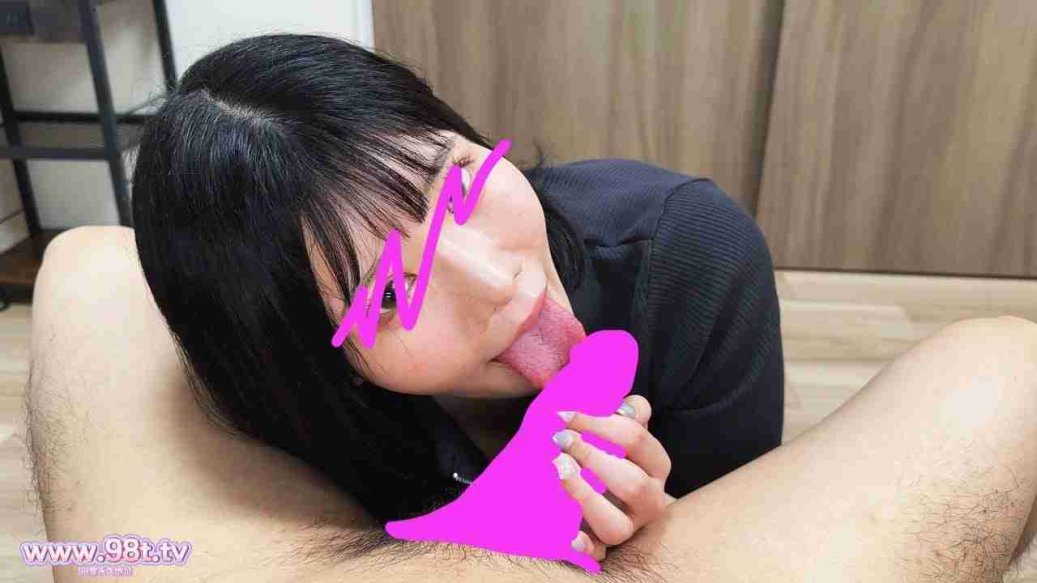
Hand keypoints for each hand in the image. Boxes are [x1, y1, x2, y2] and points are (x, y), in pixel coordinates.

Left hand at [552, 395, 675, 560]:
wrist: (608, 491)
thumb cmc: (614, 452)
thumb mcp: (625, 428)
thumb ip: (631, 411)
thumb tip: (625, 406)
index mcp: (657, 465)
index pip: (636, 440)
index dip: (599, 424)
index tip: (564, 415)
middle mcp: (649, 500)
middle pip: (632, 483)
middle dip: (593, 458)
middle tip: (560, 441)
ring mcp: (628, 527)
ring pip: (616, 525)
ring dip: (585, 496)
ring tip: (559, 471)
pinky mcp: (604, 546)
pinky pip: (597, 554)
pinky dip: (584, 547)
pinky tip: (569, 535)